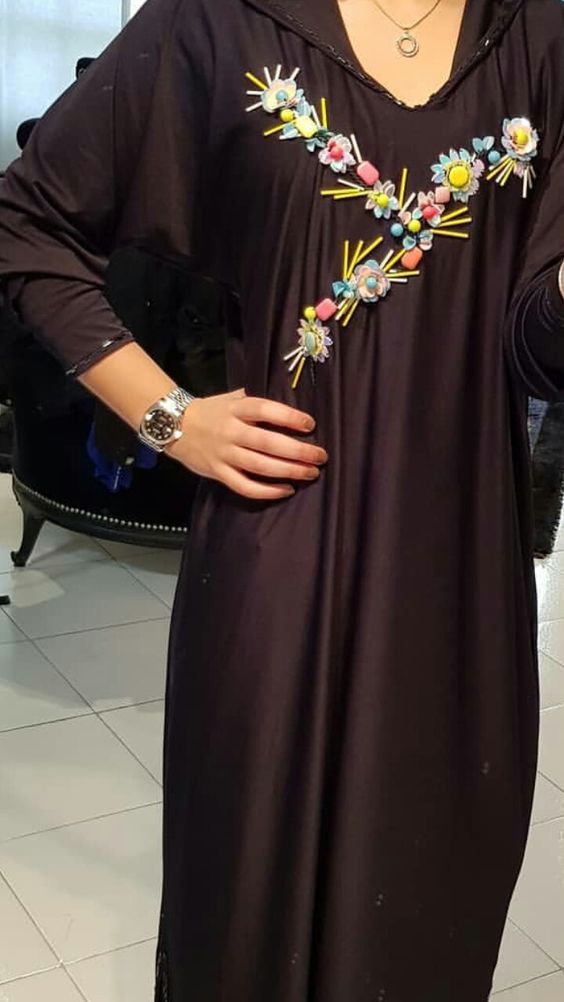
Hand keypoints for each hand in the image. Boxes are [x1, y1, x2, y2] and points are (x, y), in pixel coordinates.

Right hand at [166, 388, 327, 499]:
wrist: (172, 425)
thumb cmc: (210, 411)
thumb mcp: (231, 398)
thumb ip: (255, 402)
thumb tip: (288, 406)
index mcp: (235, 409)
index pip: (265, 410)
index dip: (289, 417)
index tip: (310, 424)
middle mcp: (230, 431)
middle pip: (268, 443)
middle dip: (298, 451)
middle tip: (320, 456)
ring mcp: (223, 454)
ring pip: (260, 466)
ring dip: (289, 471)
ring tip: (311, 473)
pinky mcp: (218, 473)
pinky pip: (244, 486)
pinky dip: (267, 491)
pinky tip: (287, 490)